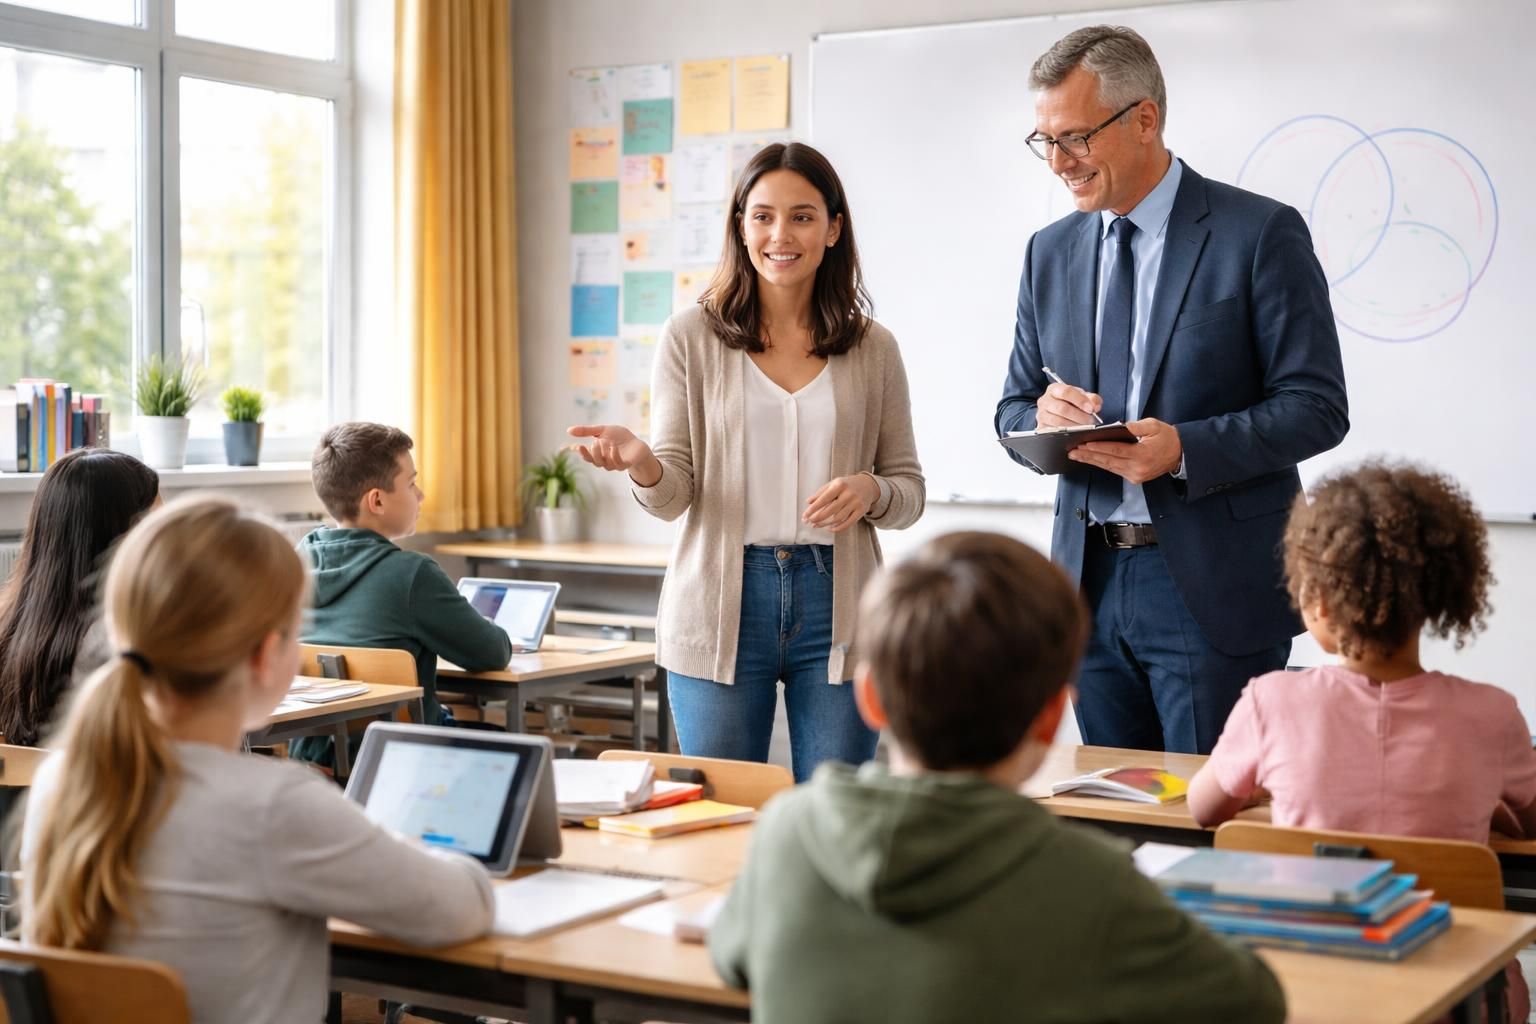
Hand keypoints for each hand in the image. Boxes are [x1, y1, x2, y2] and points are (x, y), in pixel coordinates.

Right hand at [566, 424, 659, 485]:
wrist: (637, 443)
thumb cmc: (619, 437)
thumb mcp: (602, 430)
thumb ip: (587, 431)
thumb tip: (568, 431)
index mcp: (598, 454)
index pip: (587, 456)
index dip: (581, 452)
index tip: (577, 446)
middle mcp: (605, 461)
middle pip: (595, 462)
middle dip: (593, 453)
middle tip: (595, 443)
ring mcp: (615, 464)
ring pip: (605, 464)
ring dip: (603, 453)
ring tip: (604, 442)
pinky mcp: (625, 464)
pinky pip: (617, 464)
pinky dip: (614, 456)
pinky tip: (613, 447)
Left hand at [803, 475, 877, 531]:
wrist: (868, 485)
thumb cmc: (846, 485)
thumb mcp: (833, 484)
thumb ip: (820, 492)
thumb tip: (808, 502)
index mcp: (840, 485)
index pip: (824, 499)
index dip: (813, 509)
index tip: (804, 516)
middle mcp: (849, 494)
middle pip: (830, 510)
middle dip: (817, 518)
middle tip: (809, 522)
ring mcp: (856, 503)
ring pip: (837, 518)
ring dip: (825, 524)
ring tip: (816, 525)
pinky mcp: (861, 511)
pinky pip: (847, 523)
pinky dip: (837, 528)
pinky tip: (829, 528)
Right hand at [1037, 382, 1102, 428]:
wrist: (1057, 413)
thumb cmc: (1070, 403)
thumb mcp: (1082, 397)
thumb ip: (1092, 398)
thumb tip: (1096, 406)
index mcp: (1054, 389)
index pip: (1066, 392)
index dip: (1080, 400)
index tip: (1091, 409)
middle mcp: (1045, 400)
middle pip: (1062, 408)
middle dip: (1079, 416)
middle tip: (1090, 420)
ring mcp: (1041, 414)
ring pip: (1058, 421)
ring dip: (1075, 425)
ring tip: (1085, 427)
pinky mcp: (1041, 427)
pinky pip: (1054, 431)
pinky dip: (1067, 432)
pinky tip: (1075, 432)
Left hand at [1067, 417, 1182, 483]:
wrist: (1180, 454)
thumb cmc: (1167, 438)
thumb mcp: (1154, 426)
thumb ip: (1136, 426)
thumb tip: (1120, 426)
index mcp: (1143, 454)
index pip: (1116, 450)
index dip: (1098, 447)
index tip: (1084, 444)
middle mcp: (1137, 468)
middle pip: (1108, 461)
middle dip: (1088, 455)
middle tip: (1073, 451)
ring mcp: (1135, 475)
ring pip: (1109, 467)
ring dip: (1092, 461)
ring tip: (1076, 455)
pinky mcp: (1134, 478)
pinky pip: (1114, 470)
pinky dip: (1102, 464)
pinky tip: (1091, 459)